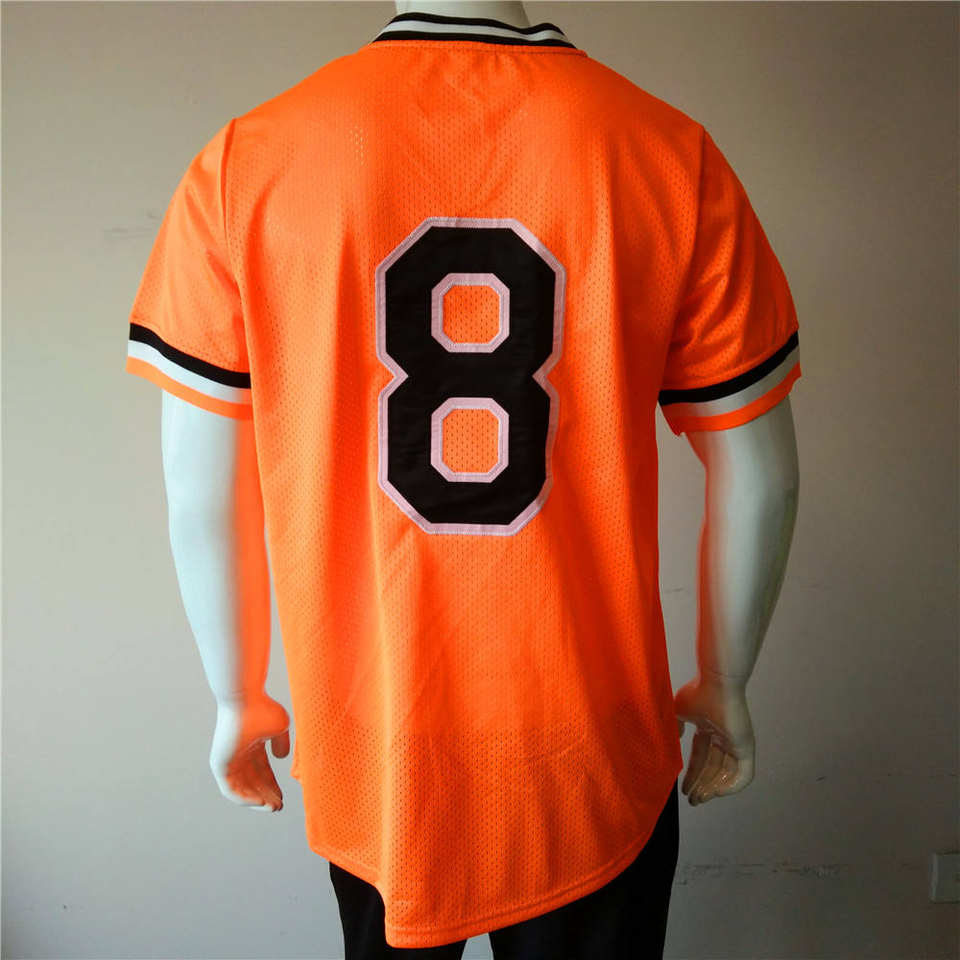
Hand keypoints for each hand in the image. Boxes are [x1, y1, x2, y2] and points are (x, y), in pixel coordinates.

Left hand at [210, 692, 290, 811]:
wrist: (244, 699)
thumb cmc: (263, 709)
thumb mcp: (279, 728)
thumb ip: (281, 744)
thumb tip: (280, 758)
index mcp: (251, 745)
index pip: (261, 771)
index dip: (272, 785)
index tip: (283, 798)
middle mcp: (238, 754)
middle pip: (252, 782)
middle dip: (266, 795)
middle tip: (278, 807)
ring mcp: (227, 760)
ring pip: (242, 788)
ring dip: (256, 800)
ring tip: (272, 808)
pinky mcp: (220, 764)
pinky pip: (231, 789)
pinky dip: (245, 798)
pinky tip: (260, 802)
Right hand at [674, 672, 754, 805]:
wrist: (716, 684)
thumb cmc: (698, 694)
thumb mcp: (678, 712)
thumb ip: (675, 727)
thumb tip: (674, 739)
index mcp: (709, 728)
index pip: (701, 757)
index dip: (693, 774)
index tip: (684, 790)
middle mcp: (724, 738)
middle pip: (713, 768)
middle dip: (703, 785)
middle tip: (693, 801)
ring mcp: (736, 743)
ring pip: (727, 774)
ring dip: (714, 789)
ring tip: (700, 799)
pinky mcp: (746, 747)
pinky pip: (743, 775)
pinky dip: (731, 787)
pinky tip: (716, 793)